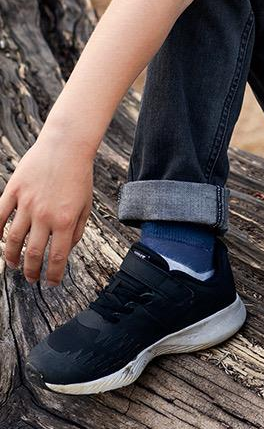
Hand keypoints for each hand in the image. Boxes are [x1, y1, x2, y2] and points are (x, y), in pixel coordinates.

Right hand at [0, 132, 93, 286]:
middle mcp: (45, 215)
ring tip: (14, 265)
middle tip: (30, 278)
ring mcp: (27, 203)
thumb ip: (78, 229)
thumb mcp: (87, 204)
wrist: (67, 145)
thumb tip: (66, 250)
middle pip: (33, 253)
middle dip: (31, 271)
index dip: (53, 275)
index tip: (50, 283)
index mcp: (66, 220)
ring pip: (14, 239)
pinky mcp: (14, 191)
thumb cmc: (79, 174)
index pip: (57, 258)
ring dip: (12, 256)